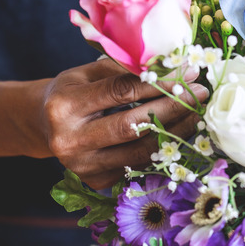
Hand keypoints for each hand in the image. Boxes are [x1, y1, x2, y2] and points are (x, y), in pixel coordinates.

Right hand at [41, 58, 207, 188]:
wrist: (44, 125)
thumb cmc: (72, 92)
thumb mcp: (86, 72)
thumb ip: (123, 69)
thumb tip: (171, 64)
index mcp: (65, 106)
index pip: (121, 92)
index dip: (159, 82)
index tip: (188, 72)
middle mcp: (70, 140)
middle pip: (132, 125)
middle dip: (172, 108)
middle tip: (200, 94)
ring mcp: (82, 166)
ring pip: (140, 151)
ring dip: (175, 132)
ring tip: (198, 114)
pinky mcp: (95, 182)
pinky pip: (138, 166)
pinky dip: (162, 149)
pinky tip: (180, 134)